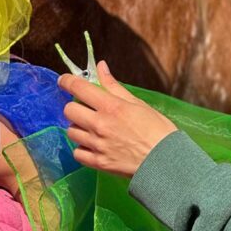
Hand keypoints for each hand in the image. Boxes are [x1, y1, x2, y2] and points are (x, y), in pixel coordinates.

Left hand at [59, 60, 176, 178]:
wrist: (166, 163)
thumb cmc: (157, 130)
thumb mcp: (137, 103)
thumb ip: (114, 86)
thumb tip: (101, 66)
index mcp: (111, 106)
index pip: (79, 88)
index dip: (67, 81)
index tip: (64, 80)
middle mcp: (100, 124)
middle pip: (69, 110)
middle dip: (75, 106)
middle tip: (86, 109)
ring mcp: (97, 145)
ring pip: (71, 131)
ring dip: (78, 127)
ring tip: (92, 128)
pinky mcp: (98, 163)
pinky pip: (77, 152)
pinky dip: (82, 148)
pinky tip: (93, 145)